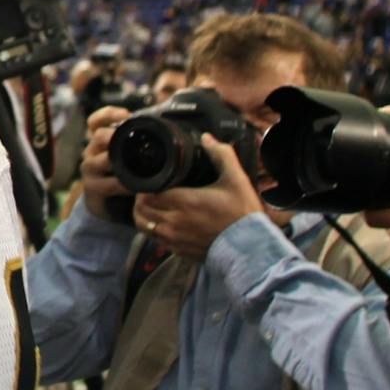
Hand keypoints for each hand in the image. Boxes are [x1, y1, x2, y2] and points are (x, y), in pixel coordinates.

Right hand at [79, 104, 131, 219]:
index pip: (95, 121)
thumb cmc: (124, 176)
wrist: (112, 206)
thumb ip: (136, 144)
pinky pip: (107, 184)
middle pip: (99, 136)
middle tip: (134, 140)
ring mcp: (89, 170)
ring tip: (136, 166)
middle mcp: (91, 152)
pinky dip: (122, 185)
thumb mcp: (128, 157)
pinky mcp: (91, 188)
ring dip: (119, 162)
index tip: (125, 114)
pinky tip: (133, 187)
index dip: (108, 114)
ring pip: (100, 160)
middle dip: (115, 136)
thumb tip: (163, 128)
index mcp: (100, 141)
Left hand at [132, 134, 268, 259]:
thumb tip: (207, 138)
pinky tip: (161, 223)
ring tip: (148, 207)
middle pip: (140, 209)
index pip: (148, 193)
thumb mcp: (236, 179)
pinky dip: (153, 230)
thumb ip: (221, 155)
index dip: (144, 186)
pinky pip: (155, 240)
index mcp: (184, 201)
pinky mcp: (177, 251)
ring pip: (144, 226)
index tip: (150, 181)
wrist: (250, 246)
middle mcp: (174, 221)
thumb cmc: (242, 212)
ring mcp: (174, 238)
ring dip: (142, 215)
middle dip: (140, 199)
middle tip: (146, 192)